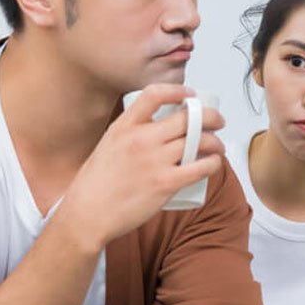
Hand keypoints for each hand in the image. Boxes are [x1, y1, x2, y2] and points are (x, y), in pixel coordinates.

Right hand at [61, 84, 224, 249]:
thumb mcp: (108, 145)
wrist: (87, 214)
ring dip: (215, 142)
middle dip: (210, 116)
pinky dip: (213, 163)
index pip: (154, 94)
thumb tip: (157, 130)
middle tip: (217, 121)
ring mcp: (154, 161)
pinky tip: (214, 164)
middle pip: (187, 117)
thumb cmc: (95, 185)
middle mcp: (141, 139)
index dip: (177, 90)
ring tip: (217, 147)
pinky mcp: (165, 183)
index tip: (190, 95)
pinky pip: (201, 167)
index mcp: (124, 126)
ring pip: (199, 141)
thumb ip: (130, 134)